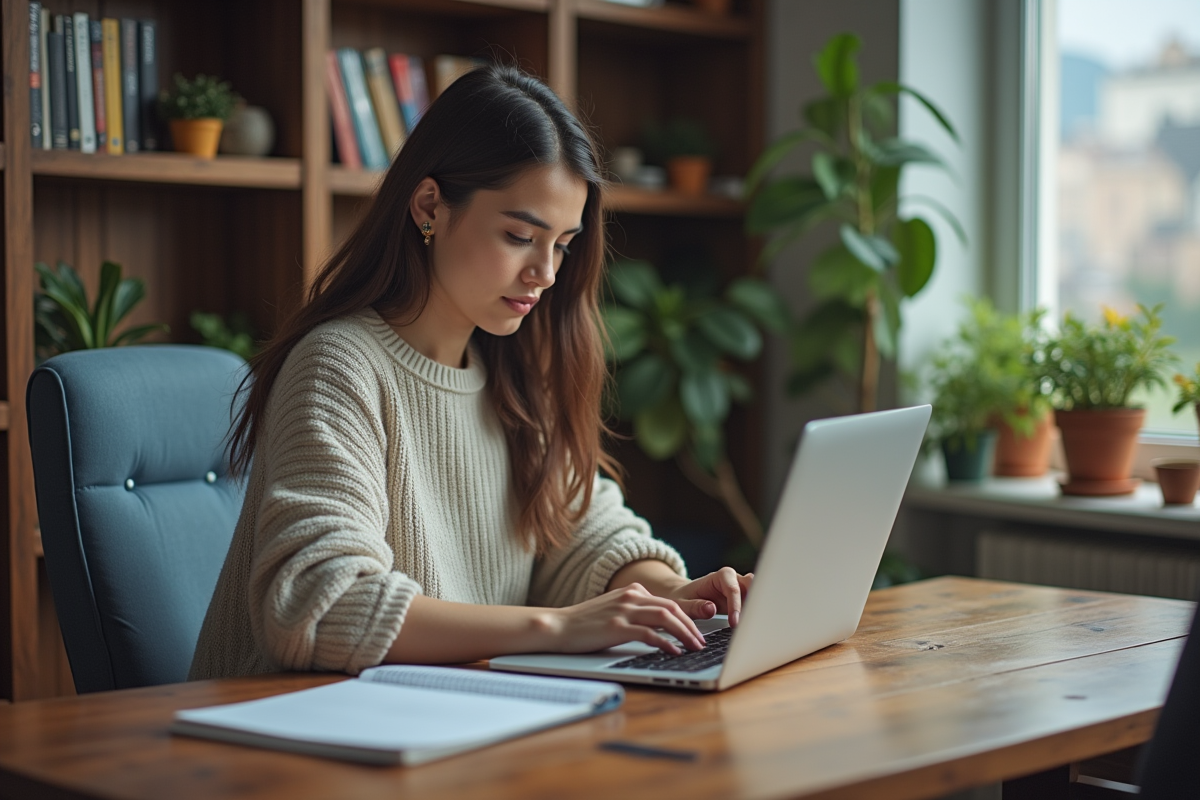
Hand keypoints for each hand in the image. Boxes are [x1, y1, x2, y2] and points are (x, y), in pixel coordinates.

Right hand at [545, 583, 706, 654]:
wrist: (558, 626)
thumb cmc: (585, 623)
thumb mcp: (614, 609)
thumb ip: (635, 610)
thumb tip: (659, 626)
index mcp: (633, 591)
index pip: (669, 602)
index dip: (688, 616)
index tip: (698, 631)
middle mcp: (631, 597)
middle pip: (672, 608)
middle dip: (692, 626)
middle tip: (702, 641)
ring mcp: (624, 611)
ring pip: (666, 617)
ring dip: (685, 633)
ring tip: (695, 647)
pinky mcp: (617, 627)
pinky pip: (649, 634)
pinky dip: (666, 643)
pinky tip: (674, 652)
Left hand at [664, 567, 753, 625]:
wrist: (684, 597)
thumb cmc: (684, 598)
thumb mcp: (683, 604)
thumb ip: (695, 607)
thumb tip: (711, 609)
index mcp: (720, 577)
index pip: (733, 589)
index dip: (736, 606)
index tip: (734, 623)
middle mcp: (734, 580)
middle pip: (753, 585)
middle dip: (755, 600)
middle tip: (752, 622)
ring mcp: (741, 589)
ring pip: (758, 594)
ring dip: (758, 608)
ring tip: (755, 625)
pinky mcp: (744, 600)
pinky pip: (755, 605)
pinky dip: (755, 614)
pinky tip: (753, 627)